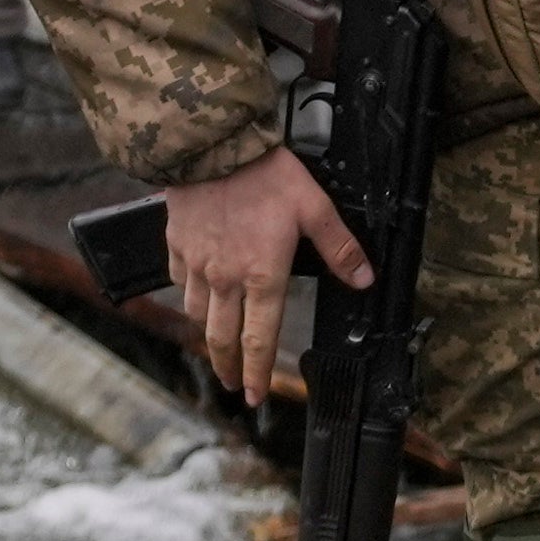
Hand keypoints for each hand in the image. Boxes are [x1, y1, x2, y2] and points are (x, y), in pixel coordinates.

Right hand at [169, 148, 371, 402]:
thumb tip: (364, 279)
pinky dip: (185, 292)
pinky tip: (193, 292)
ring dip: (206, 333)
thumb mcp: (315, 207)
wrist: (211, 145)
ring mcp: (196, 264)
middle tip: (233, 385)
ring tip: (215, 342)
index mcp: (261, 276)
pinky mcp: (176, 244)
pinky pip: (178, 279)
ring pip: (196, 312)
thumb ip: (339, 247)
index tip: (255, 395)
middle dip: (228, 367)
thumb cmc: (265, 174)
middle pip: (222, 337)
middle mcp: (224, 279)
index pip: (259, 339)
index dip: (257, 373)